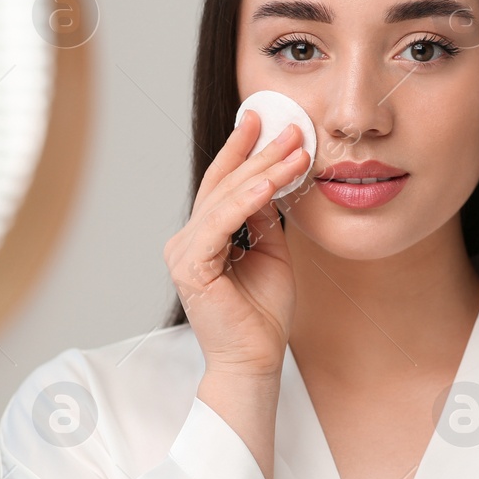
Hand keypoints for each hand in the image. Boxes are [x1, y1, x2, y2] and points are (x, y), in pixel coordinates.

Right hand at [163, 109, 309, 378]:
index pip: (221, 184)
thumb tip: (270, 182)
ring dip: (261, 170)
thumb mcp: (272, 253)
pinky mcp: (192, 268)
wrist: (256, 359)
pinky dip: (244, 202)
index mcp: (203, 237)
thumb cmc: (263, 313)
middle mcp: (187, 241)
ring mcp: (185, 253)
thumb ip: (265, 219)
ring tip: (293, 149)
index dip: (241, 150)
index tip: (262, 119)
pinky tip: (267, 184)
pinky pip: (220, 225)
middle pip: (223, 184)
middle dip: (259, 152)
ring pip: (223, 199)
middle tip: (290, 127)